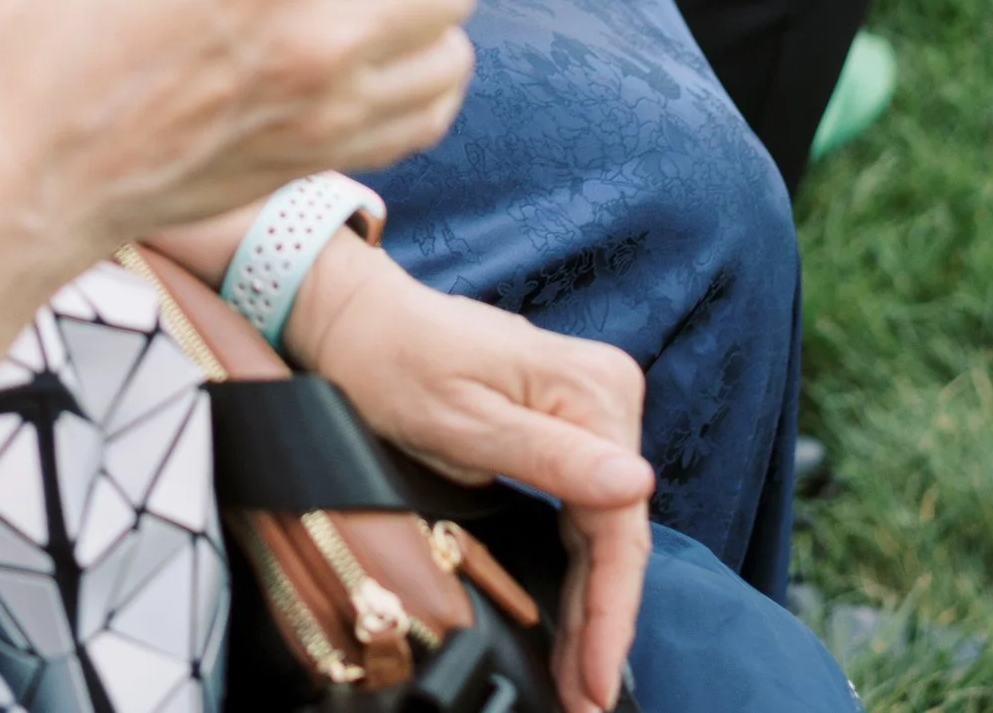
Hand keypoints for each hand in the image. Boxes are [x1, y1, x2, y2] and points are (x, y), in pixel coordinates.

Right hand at [0, 0, 474, 261]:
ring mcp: (326, 113)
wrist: (43, 170)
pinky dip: (417, 90)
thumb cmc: (81, 44)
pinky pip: (426, 120)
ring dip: (426, 28)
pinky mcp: (323, 163)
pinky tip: (372, 69)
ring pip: (453, 56)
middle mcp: (314, 42)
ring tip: (373, 16)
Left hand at [291, 244, 651, 712]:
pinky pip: (582, 506)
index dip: (612, 609)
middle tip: (587, 700)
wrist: (356, 318)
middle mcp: (602, 392)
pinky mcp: (564, 421)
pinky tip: (574, 620)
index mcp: (591, 388)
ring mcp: (585, 406)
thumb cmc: (394, 362)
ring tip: (581, 680)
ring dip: (593, 603)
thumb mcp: (462, 420)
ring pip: (603, 525)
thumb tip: (636, 485)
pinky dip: (578, 567)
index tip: (596, 680)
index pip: (621, 520)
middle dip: (603, 619)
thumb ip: (551, 456)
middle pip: (617, 528)